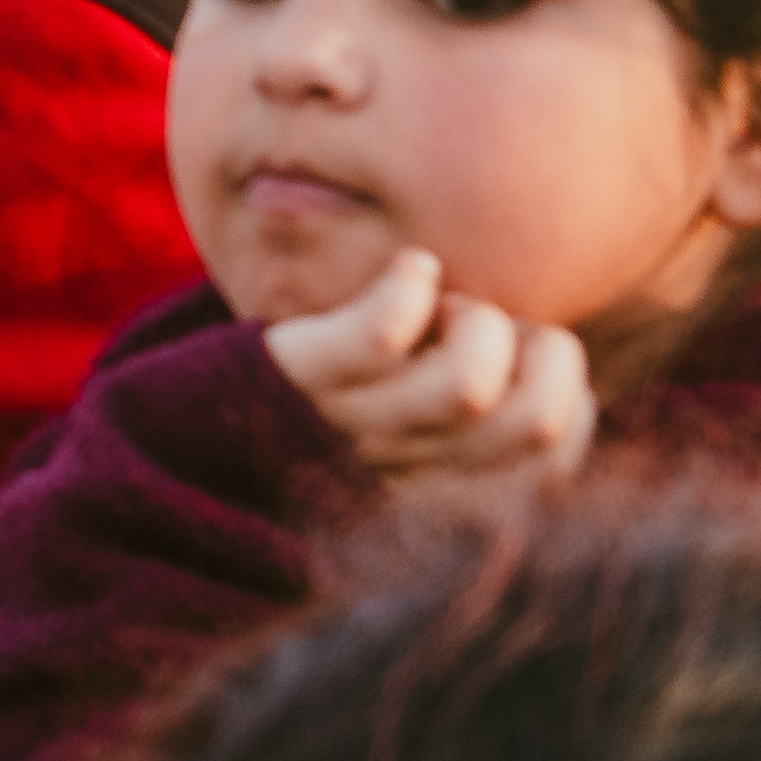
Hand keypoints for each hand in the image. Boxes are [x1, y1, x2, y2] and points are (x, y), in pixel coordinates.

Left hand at [263, 247, 595, 495]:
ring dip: (479, 323)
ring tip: (444, 305)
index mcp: (442, 491)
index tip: (519, 361)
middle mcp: (404, 472)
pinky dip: (413, 283)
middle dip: (544, 355)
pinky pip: (381, 333)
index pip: (556, 461)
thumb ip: (485, 408)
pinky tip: (412, 268)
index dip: (569, 396)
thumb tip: (556, 362)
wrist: (191, 419)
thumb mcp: (414, 418)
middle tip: (483, 326)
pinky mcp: (299, 375)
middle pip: (535, 423)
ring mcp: (350, 426)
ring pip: (468, 384)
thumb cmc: (327, 404)